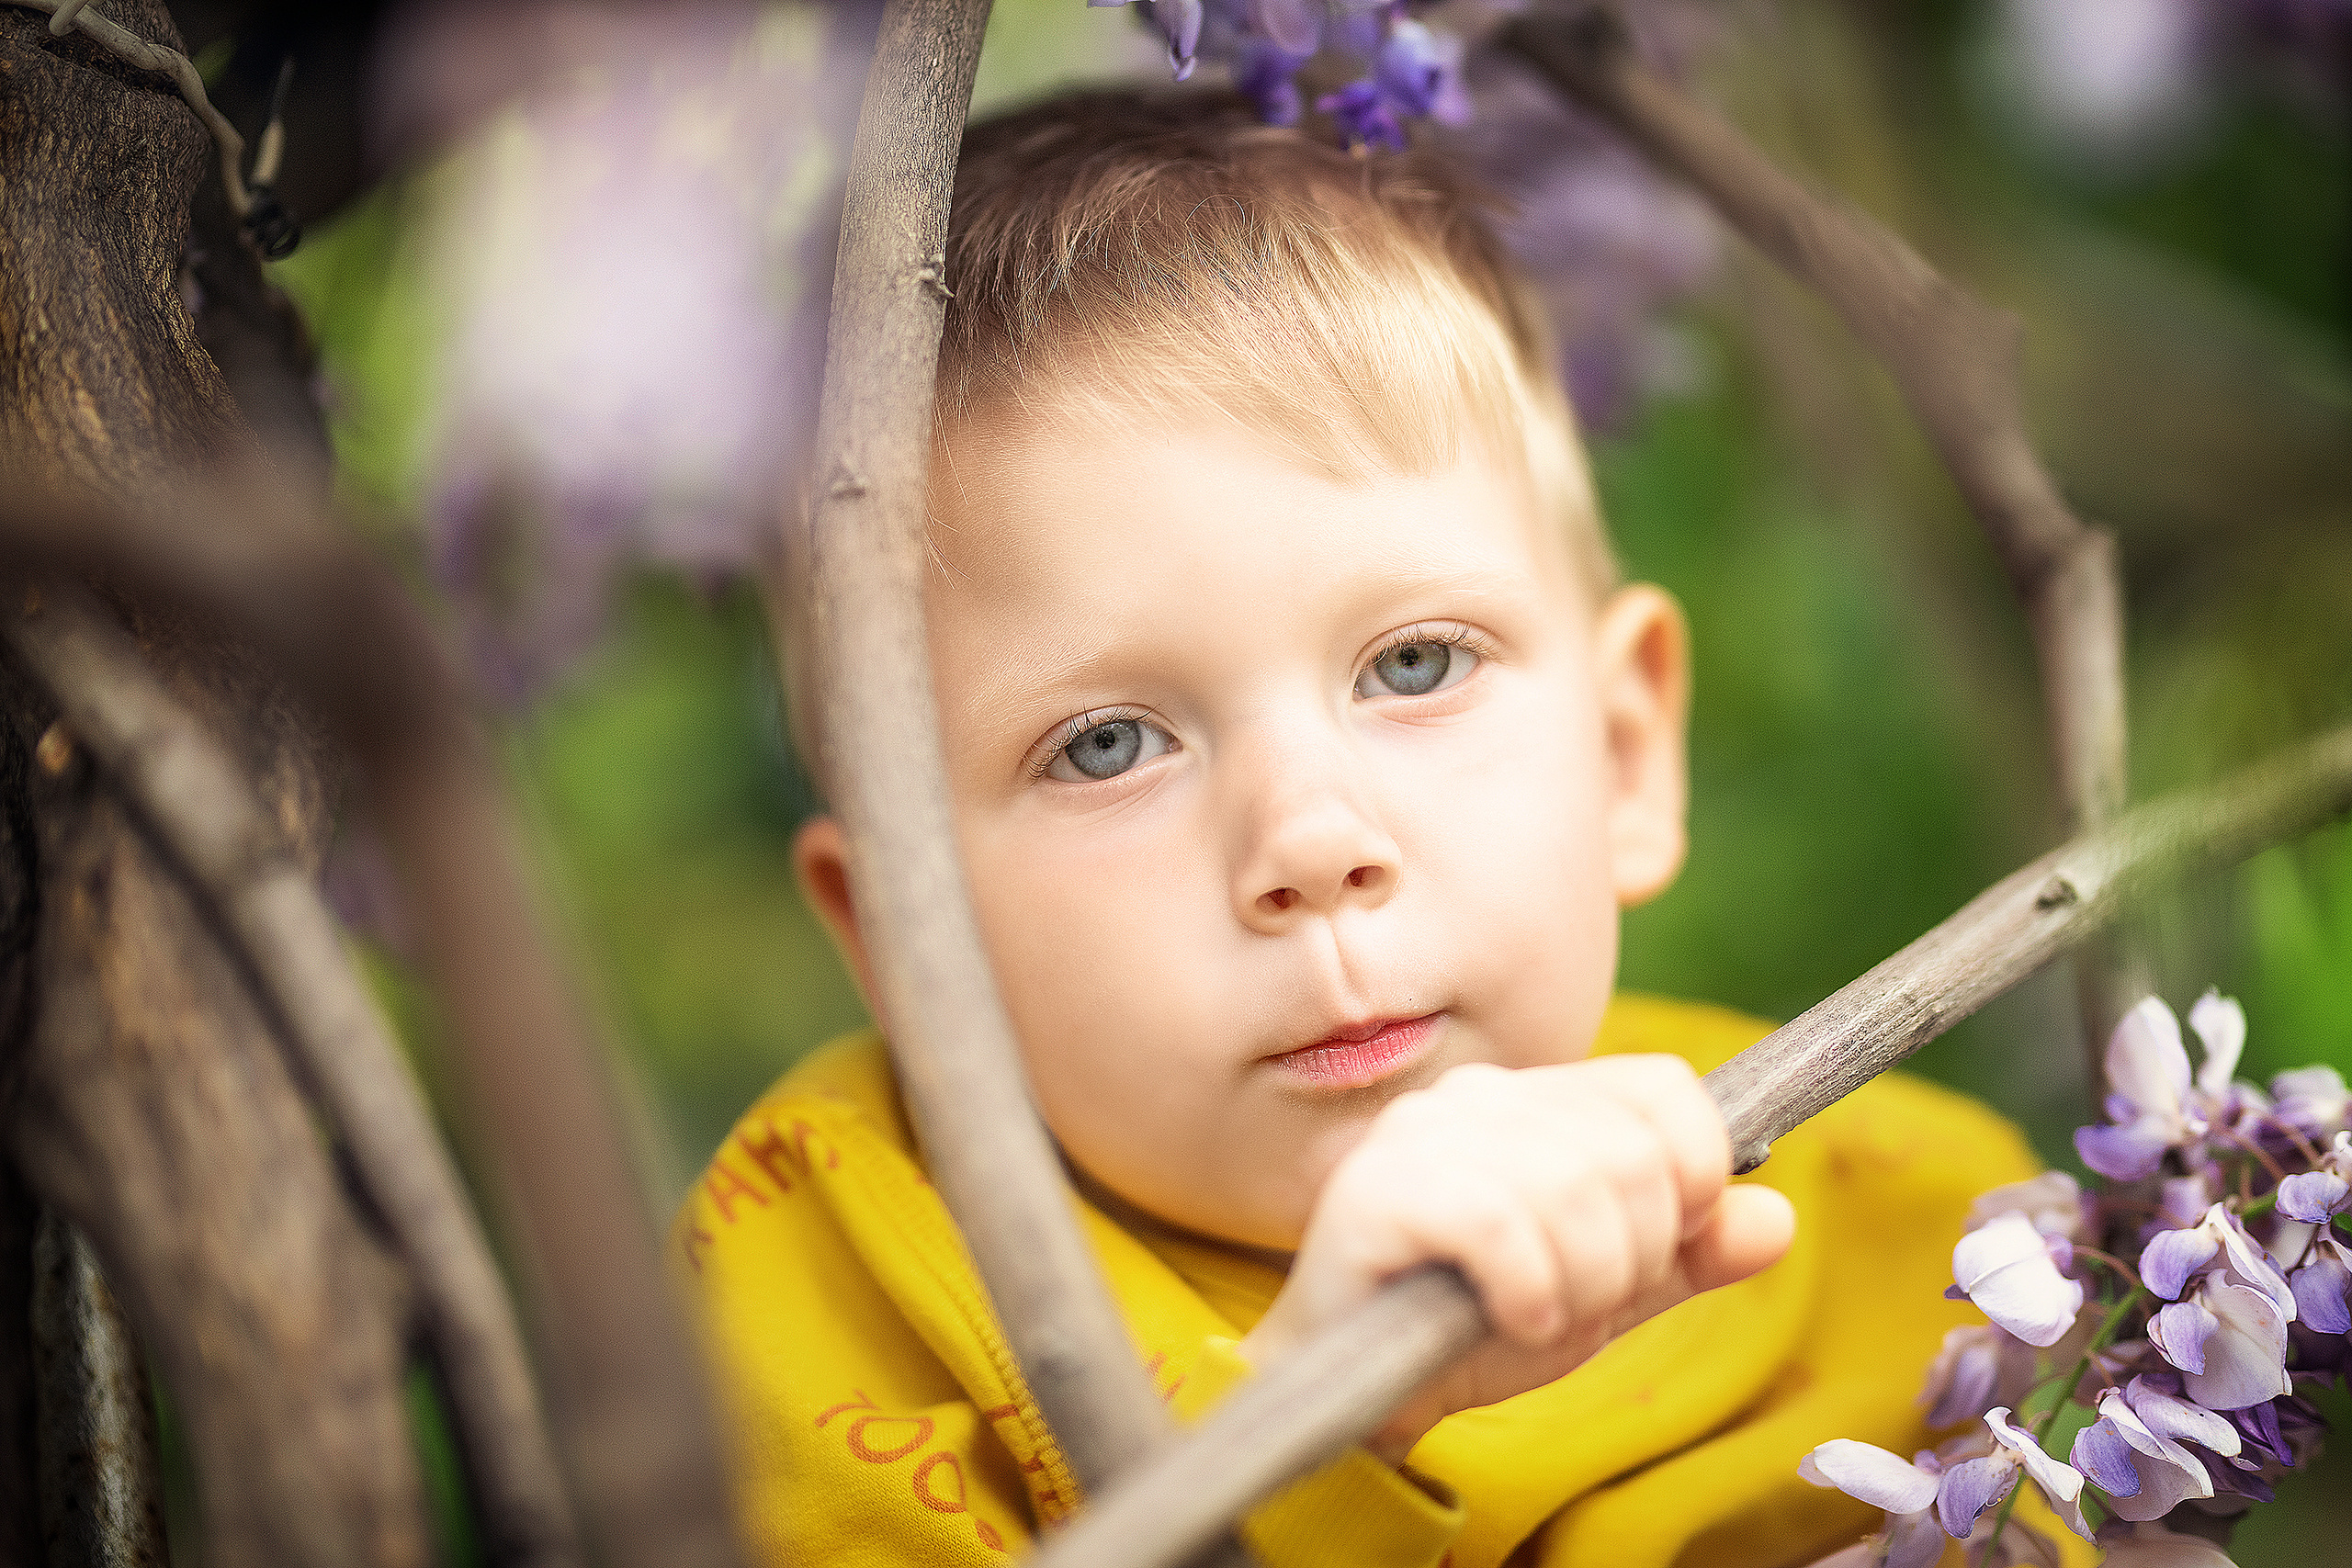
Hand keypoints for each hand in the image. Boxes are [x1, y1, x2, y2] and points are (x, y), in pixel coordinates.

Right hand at [1237, 1055, 1795, 1464]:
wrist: (1359, 1387)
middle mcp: (1480, 1095)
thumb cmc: (1475, 1323)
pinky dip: (1529, 1294)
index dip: (1695, 1171)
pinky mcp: (1379, 1186)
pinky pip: (1503, 1227)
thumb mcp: (1606, 1289)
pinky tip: (1509, 1318)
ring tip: (1540, 1314)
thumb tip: (1776, 1219)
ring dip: (1583, 1285)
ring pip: (1574, 1189)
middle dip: (1634, 1255)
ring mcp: (1424, 1132)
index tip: (1663, 1244)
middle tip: (1580, 1299)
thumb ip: (1688, 1254)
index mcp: (1537, 1100)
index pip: (1664, 1088)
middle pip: (1631, 1152)